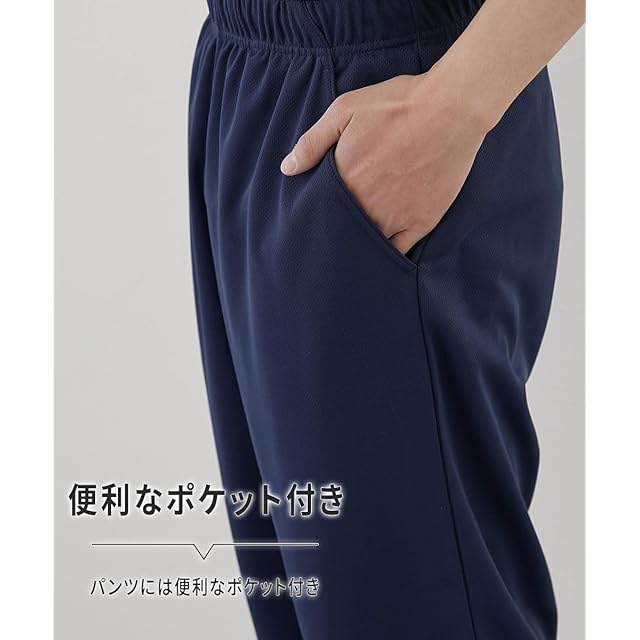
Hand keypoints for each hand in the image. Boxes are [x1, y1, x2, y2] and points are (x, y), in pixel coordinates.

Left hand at [280, 71, 487, 253]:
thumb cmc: (396, 105)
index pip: (321, 212)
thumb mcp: (345, 110)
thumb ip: (312, 142)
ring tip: (354, 247)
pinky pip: (398, 251)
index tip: (314, 217)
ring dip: (360, 245)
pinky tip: (380, 252)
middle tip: (334, 234)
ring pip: (368, 244)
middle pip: (343, 231)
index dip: (317, 215)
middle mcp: (367, 206)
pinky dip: (387, 253)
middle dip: (337, 232)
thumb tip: (287, 169)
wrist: (450, 108)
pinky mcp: (421, 222)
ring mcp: (395, 217)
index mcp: (345, 181)